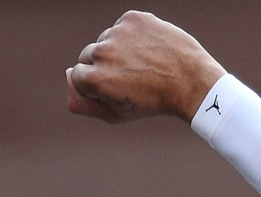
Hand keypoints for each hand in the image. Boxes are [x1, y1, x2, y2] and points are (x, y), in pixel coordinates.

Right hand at [66, 11, 224, 124]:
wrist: (190, 82)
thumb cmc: (153, 102)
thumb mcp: (117, 114)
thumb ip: (86, 105)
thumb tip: (69, 85)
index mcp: (96, 78)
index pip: (76, 74)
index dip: (93, 82)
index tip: (110, 86)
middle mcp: (103, 53)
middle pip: (87, 54)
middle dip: (102, 65)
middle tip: (127, 75)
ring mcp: (118, 33)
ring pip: (106, 39)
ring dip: (117, 49)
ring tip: (141, 62)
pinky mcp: (133, 18)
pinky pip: (123, 26)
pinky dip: (132, 35)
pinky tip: (148, 48)